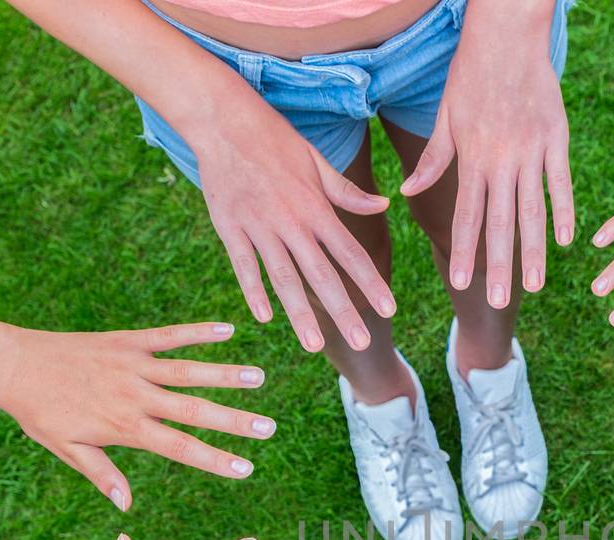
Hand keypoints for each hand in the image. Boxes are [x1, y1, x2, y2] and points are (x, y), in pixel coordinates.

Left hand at [0, 322, 275, 510]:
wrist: (13, 364)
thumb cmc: (40, 413)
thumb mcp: (68, 449)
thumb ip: (102, 474)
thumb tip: (127, 506)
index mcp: (124, 427)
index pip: (179, 447)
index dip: (214, 459)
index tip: (246, 469)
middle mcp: (135, 395)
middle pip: (194, 410)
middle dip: (234, 421)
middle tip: (269, 428)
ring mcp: (134, 365)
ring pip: (189, 370)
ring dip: (226, 374)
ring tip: (260, 378)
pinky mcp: (128, 341)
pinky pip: (170, 336)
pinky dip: (199, 331)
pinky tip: (228, 330)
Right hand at [191, 100, 394, 351]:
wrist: (224, 120)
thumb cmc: (274, 139)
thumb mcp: (316, 161)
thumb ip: (347, 191)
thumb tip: (384, 205)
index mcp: (317, 208)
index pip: (351, 253)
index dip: (371, 282)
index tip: (390, 309)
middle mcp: (292, 222)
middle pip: (323, 275)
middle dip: (344, 311)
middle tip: (362, 343)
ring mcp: (259, 227)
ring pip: (284, 278)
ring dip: (300, 314)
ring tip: (315, 346)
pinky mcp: (230, 227)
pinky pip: (244, 265)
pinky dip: (253, 291)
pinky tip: (265, 318)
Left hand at [401, 1, 572, 305]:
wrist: (507, 34)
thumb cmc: (471, 73)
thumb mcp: (444, 115)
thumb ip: (433, 159)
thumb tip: (407, 193)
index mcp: (472, 157)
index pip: (466, 216)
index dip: (464, 251)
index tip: (461, 283)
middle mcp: (502, 160)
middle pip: (501, 222)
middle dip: (499, 265)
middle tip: (498, 301)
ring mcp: (532, 151)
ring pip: (533, 210)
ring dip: (533, 251)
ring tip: (534, 285)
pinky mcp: (557, 138)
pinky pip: (562, 182)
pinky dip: (565, 211)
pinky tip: (567, 241)